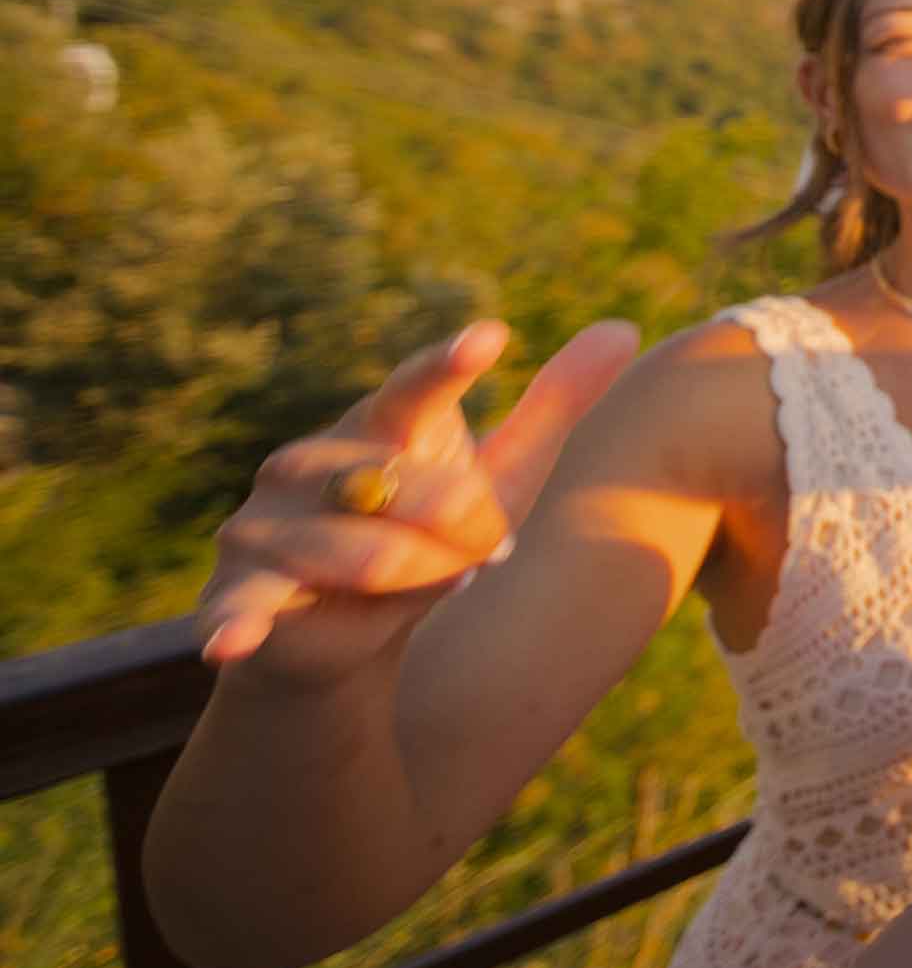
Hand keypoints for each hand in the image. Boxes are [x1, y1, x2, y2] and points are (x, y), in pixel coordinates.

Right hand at [193, 320, 638, 681]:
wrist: (337, 630)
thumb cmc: (426, 535)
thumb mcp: (498, 477)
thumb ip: (552, 407)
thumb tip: (626, 328)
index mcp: (375, 425)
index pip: (417, 390)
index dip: (450, 367)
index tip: (492, 340)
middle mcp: (309, 461)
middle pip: (429, 498)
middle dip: (470, 538)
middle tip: (472, 555)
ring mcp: (264, 522)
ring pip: (379, 560)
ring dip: (420, 588)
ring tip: (415, 586)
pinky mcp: (235, 589)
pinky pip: (246, 606)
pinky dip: (239, 624)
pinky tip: (230, 639)